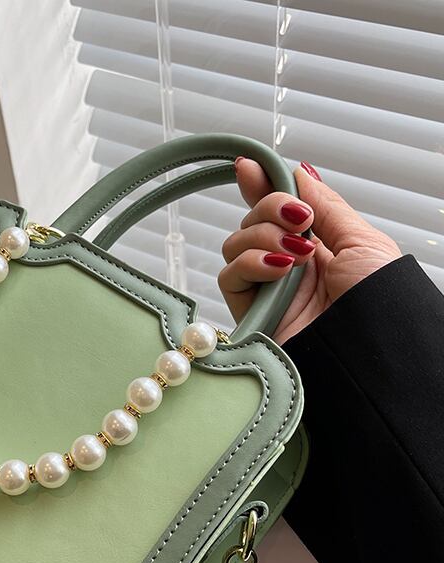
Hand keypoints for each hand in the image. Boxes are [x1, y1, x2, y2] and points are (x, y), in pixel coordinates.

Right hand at [219, 160, 401, 342]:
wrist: (367, 351)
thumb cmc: (379, 300)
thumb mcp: (362, 240)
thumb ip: (325, 205)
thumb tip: (299, 172)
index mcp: (316, 245)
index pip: (278, 210)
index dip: (261, 186)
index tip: (249, 166)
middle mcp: (287, 263)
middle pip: (252, 220)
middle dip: (270, 209)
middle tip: (300, 222)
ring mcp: (266, 287)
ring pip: (235, 244)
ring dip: (262, 238)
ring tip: (295, 256)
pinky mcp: (249, 310)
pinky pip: (229, 275)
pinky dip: (248, 264)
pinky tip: (278, 271)